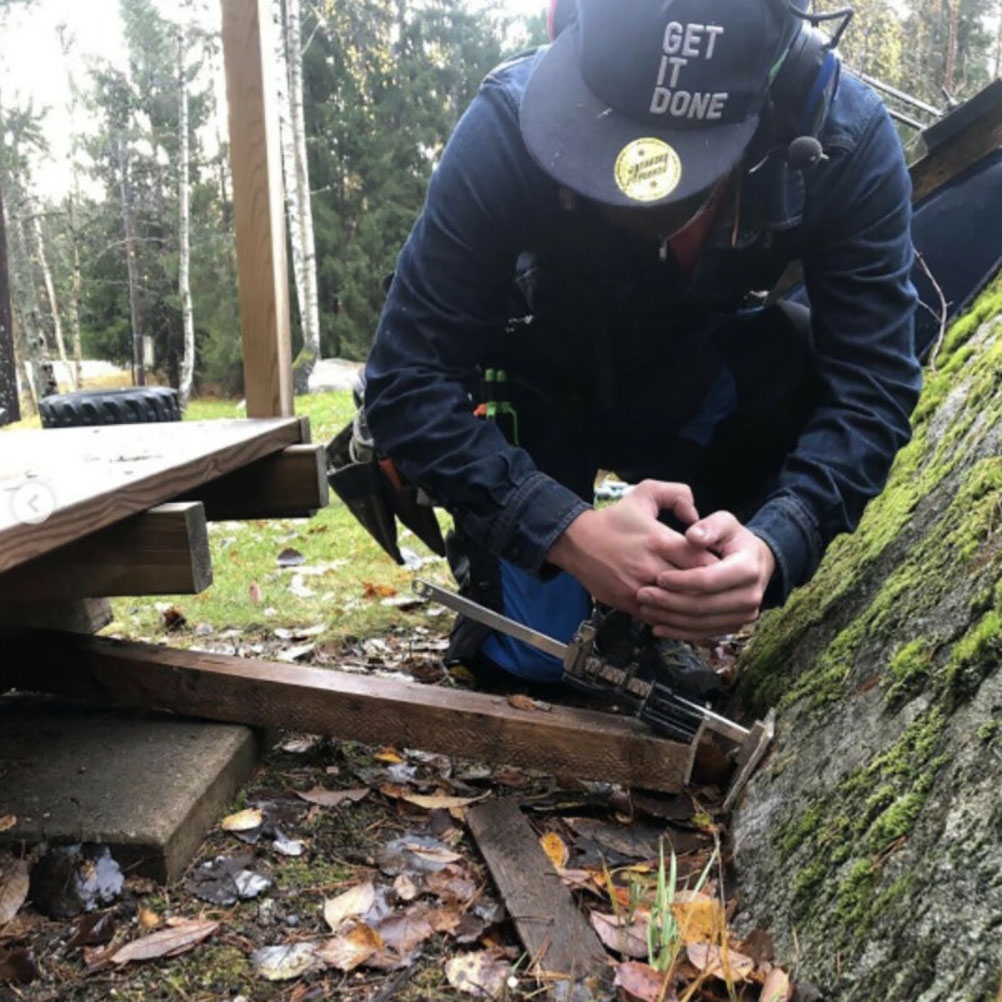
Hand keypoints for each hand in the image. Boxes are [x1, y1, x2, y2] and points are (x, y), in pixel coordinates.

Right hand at [546, 480, 716, 616]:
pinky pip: (661, 617)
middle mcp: (651, 567)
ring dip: (696, 606)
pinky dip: (675, 617)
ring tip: (710, 601)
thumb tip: (696, 515)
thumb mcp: (645, 493)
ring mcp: (639, 589)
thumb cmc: (614, 519)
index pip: (703, 561)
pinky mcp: (629, 603)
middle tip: (725, 588)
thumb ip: (677, 494)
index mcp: (659, 541)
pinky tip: (686, 612)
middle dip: (713, 589)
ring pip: (679, 608)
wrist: (577, 542)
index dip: (721, 566)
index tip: (727, 566)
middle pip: (695, 588)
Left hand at [635, 510, 775, 640]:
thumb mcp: (725, 524)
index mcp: (748, 569)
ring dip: (671, 619)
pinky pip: (704, 633)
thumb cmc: (733, 539)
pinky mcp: (735, 625)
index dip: (682, 581)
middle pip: (703, 605)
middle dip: (670, 602)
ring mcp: (744, 614)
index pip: (709, 580)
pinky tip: (658, 627)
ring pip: (702, 623)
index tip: (659, 577)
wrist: (756, 562)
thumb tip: (693, 536)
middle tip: (643, 594)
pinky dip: (680, 632)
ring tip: (646, 609)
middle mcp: (750, 596)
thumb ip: (709, 526)